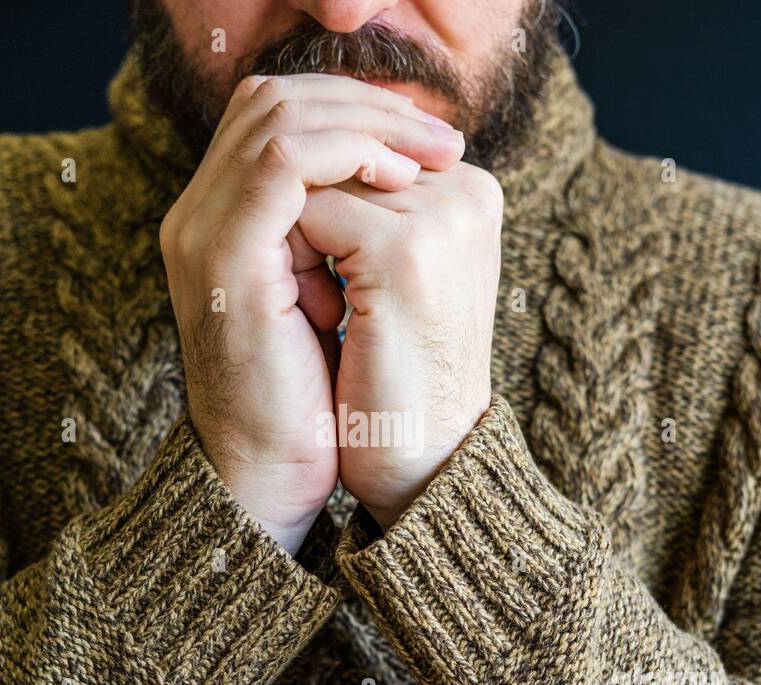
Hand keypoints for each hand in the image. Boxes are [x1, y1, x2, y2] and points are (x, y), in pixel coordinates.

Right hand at [159, 73, 464, 552]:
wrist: (270, 475)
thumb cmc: (311, 401)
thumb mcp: (329, 300)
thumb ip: (339, 239)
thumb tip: (398, 185)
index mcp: (221, 223)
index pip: (275, 116)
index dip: (355, 111)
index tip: (430, 145)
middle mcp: (199, 216)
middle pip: (272, 98)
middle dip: (366, 103)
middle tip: (438, 138)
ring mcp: (204, 232)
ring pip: (279, 115)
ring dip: (367, 123)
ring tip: (429, 158)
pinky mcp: (226, 258)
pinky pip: (284, 163)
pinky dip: (350, 154)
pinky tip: (400, 180)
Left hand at [298, 163, 502, 529]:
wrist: (416, 465)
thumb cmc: (393, 377)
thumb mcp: (385, 276)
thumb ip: (368, 208)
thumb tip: (298, 148)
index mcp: (469, 192)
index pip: (361, 142)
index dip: (317, 199)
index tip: (329, 277)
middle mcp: (467, 192)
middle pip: (338, 149)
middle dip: (301, 207)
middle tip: (316, 293)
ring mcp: (440, 218)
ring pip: (318, 173)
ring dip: (290, 231)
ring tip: (321, 306)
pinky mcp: (405, 252)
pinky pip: (311, 210)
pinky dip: (290, 256)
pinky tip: (317, 315)